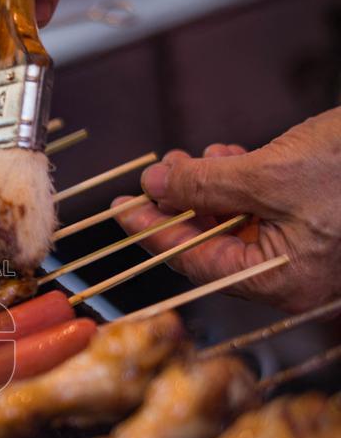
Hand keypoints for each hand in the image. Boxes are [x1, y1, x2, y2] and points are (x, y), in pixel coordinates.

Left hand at [112, 107, 340, 313]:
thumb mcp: (271, 174)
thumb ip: (205, 184)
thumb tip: (154, 185)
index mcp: (280, 280)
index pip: (193, 263)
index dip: (151, 233)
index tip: (121, 209)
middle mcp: (291, 274)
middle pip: (211, 245)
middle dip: (179, 206)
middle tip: (151, 179)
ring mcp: (306, 250)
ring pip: (236, 223)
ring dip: (207, 189)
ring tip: (188, 158)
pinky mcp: (317, 222)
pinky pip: (264, 210)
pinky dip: (240, 183)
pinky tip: (228, 157)